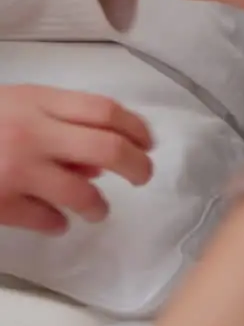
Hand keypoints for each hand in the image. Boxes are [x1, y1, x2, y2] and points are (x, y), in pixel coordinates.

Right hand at [0, 85, 152, 234]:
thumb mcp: (13, 104)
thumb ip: (56, 123)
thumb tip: (98, 163)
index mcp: (36, 102)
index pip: (103, 110)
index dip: (135, 127)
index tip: (148, 143)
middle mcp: (33, 135)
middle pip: (107, 148)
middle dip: (136, 165)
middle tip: (142, 177)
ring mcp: (18, 171)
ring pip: (81, 194)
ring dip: (97, 206)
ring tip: (98, 211)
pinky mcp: (2, 205)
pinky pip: (45, 220)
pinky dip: (57, 223)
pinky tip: (58, 222)